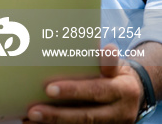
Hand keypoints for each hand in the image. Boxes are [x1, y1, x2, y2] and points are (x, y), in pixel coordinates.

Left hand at [25, 45, 141, 122]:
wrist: (133, 95)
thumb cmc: (116, 74)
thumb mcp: (118, 65)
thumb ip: (108, 62)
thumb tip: (106, 49)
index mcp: (123, 90)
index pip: (96, 90)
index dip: (73, 91)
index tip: (49, 89)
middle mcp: (120, 112)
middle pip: (86, 116)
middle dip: (58, 114)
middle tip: (33, 111)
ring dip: (54, 123)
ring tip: (31, 118)